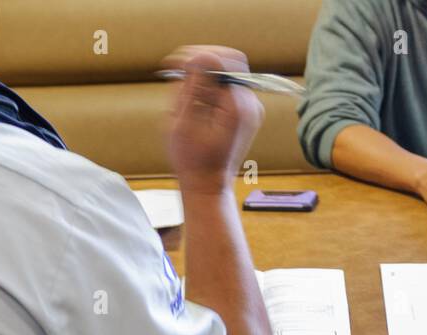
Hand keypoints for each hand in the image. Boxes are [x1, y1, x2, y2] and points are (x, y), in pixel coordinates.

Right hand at [165, 46, 264, 195]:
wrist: (207, 186)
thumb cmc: (191, 161)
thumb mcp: (183, 123)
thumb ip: (193, 88)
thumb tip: (198, 56)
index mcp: (238, 107)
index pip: (225, 61)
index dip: (199, 55)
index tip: (176, 63)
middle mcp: (251, 105)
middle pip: (231, 61)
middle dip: (201, 60)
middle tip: (177, 69)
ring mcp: (250, 108)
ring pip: (228, 72)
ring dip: (203, 73)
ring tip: (182, 87)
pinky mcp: (244, 111)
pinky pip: (227, 86)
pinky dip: (209, 85)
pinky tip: (192, 97)